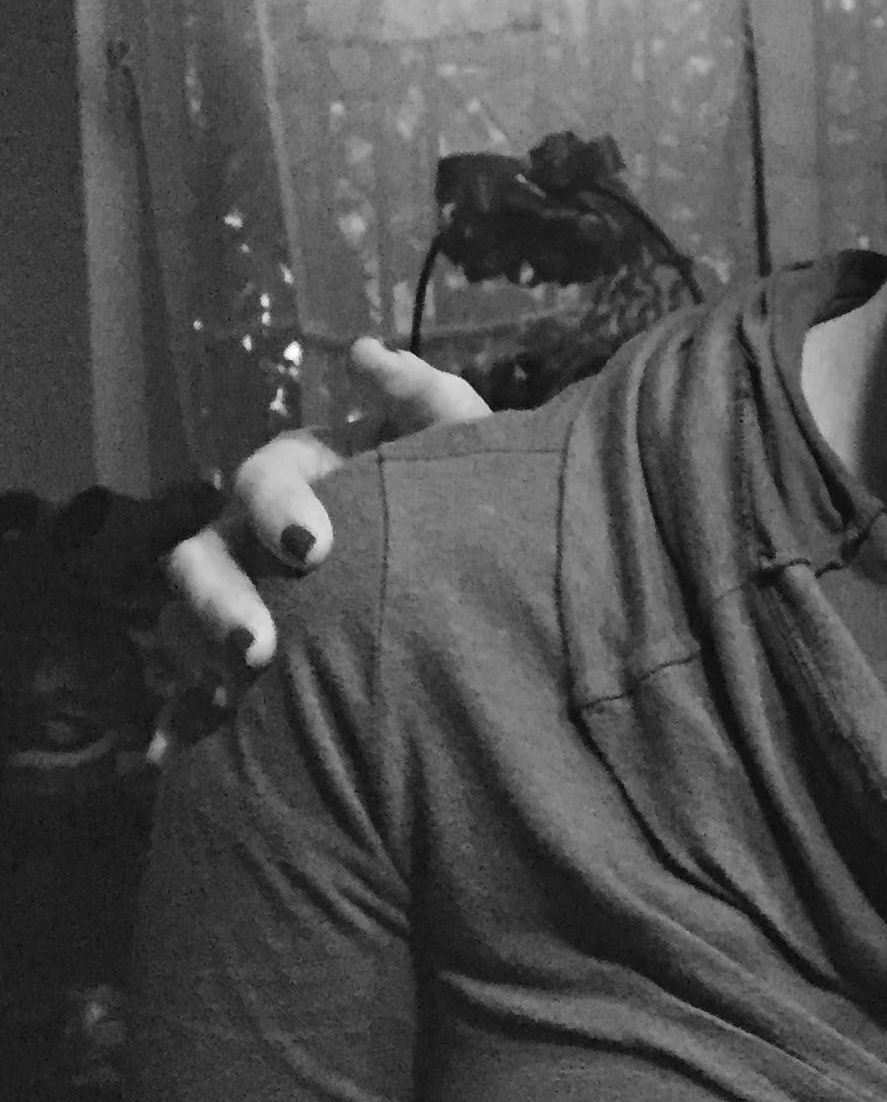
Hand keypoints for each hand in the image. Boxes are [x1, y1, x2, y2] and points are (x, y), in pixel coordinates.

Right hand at [151, 340, 486, 756]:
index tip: (314, 548)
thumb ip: (430, 399)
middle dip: (222, 600)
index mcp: (306, 475)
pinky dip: (186, 715)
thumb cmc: (472, 502)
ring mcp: (243, 596)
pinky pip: (192, 688)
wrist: (488, 590)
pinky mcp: (243, 659)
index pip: (267, 476)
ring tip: (237, 693)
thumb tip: (364, 352)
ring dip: (198, 653)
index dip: (279, 507)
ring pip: (183, 618)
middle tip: (261, 647)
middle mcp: (257, 534)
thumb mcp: (469, 450)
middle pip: (204, 554)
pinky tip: (188, 750)